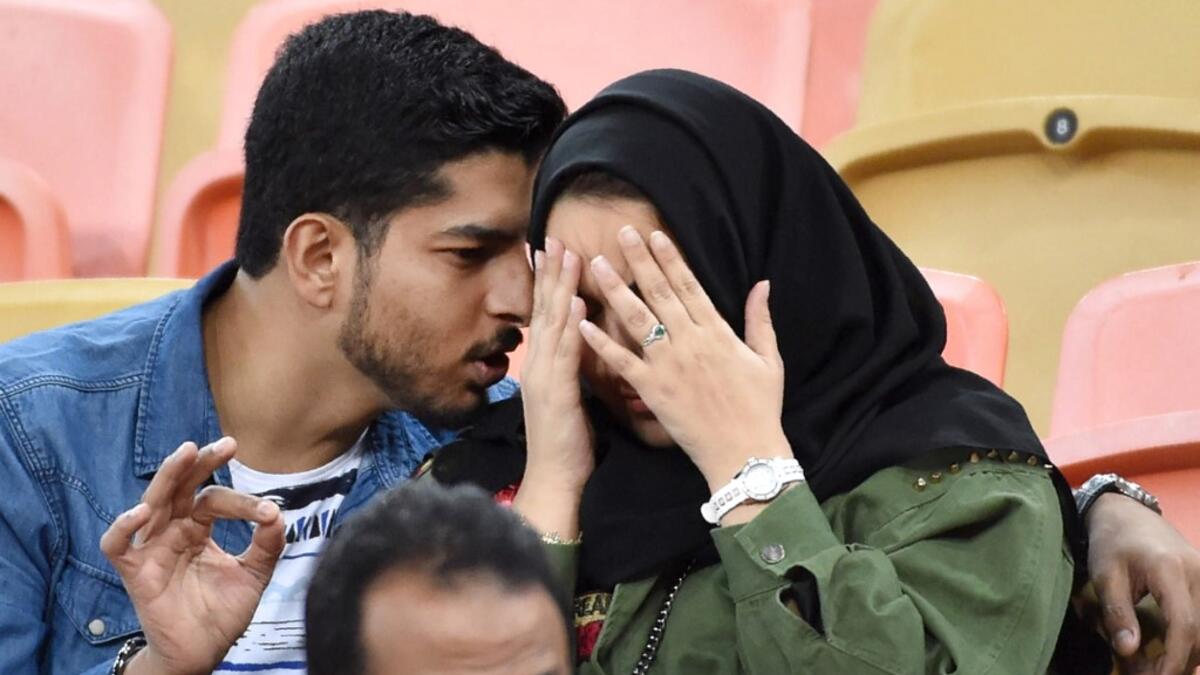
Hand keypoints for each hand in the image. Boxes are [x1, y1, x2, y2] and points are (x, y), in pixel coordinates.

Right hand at [100, 438, 284, 674]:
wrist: (203, 652)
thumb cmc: (222, 612)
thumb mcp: (254, 575)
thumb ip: (267, 545)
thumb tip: (278, 513)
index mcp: (198, 528)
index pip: (215, 500)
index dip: (242, 502)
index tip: (268, 513)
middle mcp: (173, 531)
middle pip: (181, 487)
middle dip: (200, 463)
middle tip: (225, 445)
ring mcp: (151, 549)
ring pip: (152, 503)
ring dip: (168, 477)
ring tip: (187, 453)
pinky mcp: (134, 571)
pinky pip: (118, 545)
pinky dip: (123, 527)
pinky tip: (142, 512)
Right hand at [514, 237, 591, 539]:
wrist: (554, 481)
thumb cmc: (566, 443)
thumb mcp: (567, 397)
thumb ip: (570, 368)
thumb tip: (580, 344)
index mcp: (542, 366)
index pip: (545, 314)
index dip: (549, 281)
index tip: (554, 249)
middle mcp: (537, 366)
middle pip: (544, 310)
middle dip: (551, 272)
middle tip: (556, 237)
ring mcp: (544, 378)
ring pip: (552, 324)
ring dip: (560, 288)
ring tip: (568, 255)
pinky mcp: (556, 394)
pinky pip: (565, 355)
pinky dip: (571, 327)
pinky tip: (577, 305)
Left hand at [578, 226, 789, 490]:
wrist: (745, 452)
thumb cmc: (760, 408)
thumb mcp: (769, 360)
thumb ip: (760, 320)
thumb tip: (762, 285)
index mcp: (717, 332)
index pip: (689, 286)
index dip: (670, 259)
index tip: (654, 235)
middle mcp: (690, 342)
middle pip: (659, 293)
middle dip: (639, 261)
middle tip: (620, 234)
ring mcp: (669, 365)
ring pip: (637, 319)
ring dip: (615, 289)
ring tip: (596, 265)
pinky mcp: (652, 390)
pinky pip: (621, 361)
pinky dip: (600, 342)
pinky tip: (582, 322)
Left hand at [1087, 492, 1199, 674]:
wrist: (1126, 513)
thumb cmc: (1112, 541)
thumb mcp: (1104, 575)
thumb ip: (1117, 612)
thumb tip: (1128, 651)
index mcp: (1170, 570)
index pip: (1184, 624)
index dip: (1174, 659)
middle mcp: (1199, 573)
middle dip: (1180, 663)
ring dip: (1188, 654)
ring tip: (1157, 668)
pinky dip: (1192, 639)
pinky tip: (1172, 652)